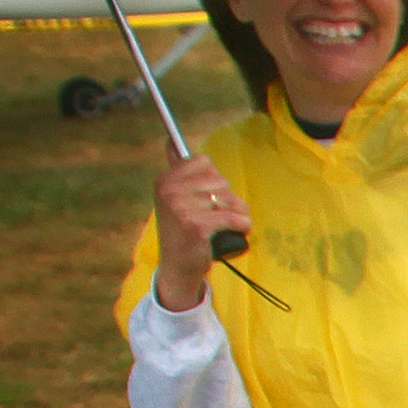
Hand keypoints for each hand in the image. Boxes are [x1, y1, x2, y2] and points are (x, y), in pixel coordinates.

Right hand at [149, 152, 249, 311]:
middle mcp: (169, 191)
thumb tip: (169, 140)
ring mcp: (181, 208)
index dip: (213, 181)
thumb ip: (179, 172)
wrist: (179, 267)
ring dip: (236, 213)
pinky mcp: (196, 226)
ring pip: (230, 198)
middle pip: (220, 180)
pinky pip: (235, 217)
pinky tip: (235, 232)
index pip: (204, 162)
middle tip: (215, 217)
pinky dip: (242, 226)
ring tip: (223, 226)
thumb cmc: (184, 231)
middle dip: (227, 199)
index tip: (204, 199)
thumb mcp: (175, 198)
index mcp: (165, 180)